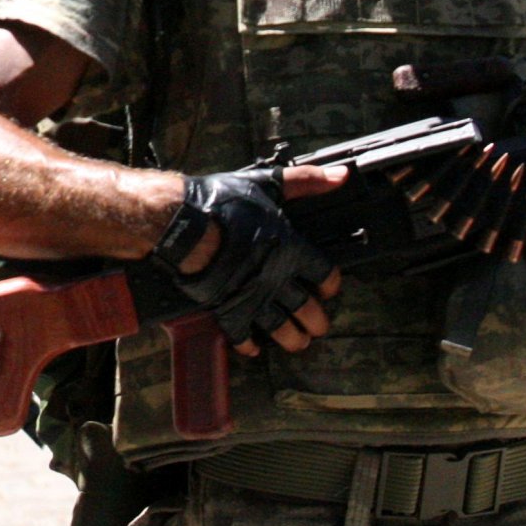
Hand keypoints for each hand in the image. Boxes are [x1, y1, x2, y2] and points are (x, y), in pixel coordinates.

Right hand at [154, 162, 345, 356]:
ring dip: (292, 338)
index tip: (329, 289)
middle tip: (319, 326)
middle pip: (307, 308)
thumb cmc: (224, 203)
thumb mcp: (268, 184)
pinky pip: (242, 335)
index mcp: (291, 249)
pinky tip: (253, 349)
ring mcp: (253, 296)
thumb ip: (306, 182)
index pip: (324, 274)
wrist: (185, 225)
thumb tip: (341, 176)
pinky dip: (248, 345)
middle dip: (317, 321)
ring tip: (298, 343)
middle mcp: (277, 277)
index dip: (331, 284)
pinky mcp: (228, 308)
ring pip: (281, 327)